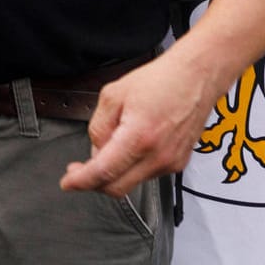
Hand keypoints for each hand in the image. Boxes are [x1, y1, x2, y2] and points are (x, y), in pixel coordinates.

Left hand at [59, 54, 217, 195]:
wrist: (196, 77)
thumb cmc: (160, 80)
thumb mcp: (113, 95)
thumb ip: (99, 127)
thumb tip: (96, 151)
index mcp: (139, 137)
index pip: (104, 171)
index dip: (81, 180)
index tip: (68, 183)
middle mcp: (158, 156)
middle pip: (118, 187)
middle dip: (94, 182)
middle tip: (79, 169)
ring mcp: (171, 162)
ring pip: (132, 182)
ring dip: (115, 172)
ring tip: (113, 143)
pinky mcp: (178, 163)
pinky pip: (147, 174)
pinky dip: (132, 166)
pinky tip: (130, 145)